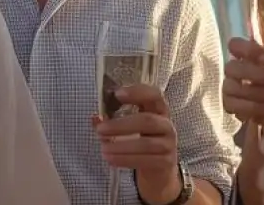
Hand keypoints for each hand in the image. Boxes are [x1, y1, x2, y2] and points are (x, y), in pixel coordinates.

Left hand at [91, 84, 182, 202]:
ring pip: (146, 143)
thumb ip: (111, 122)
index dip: (137, 92)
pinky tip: (111, 160)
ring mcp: (168, 144)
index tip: (117, 94)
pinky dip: (125, 159)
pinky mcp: (166, 162)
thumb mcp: (128, 129)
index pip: (154, 95)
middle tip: (101, 130)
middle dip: (121, 125)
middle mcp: (166, 125)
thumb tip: (95, 118)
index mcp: (158, 110)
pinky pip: (145, 160)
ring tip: (103, 148)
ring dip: (121, 146)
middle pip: (147, 120)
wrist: (157, 171)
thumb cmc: (140, 142)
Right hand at [223, 37, 263, 124]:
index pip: (235, 45)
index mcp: (246, 55)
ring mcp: (228, 87)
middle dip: (256, 74)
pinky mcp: (230, 105)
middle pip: (232, 67)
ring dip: (256, 93)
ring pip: (231, 87)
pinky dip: (253, 108)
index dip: (249, 50)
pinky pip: (234, 105)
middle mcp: (233, 69)